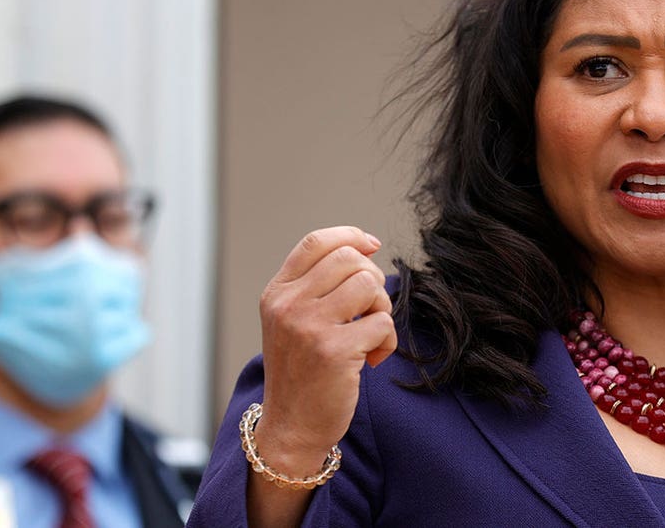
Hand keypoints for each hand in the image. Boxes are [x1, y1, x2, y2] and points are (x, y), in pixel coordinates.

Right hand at [254, 226, 396, 473]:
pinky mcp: (334, 351)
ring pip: (369, 285)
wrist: (291, 428)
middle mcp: (288, 305)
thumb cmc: (301, 372)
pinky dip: (387, 341)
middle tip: (369, 311)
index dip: (351, 236)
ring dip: (382, 309)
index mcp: (277, 293)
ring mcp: (309, 327)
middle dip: (372, 280)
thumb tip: (366, 248)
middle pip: (350, 259)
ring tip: (371, 333)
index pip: (316, 242)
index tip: (372, 246)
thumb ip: (317, 285)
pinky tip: (372, 360)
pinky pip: (382, 323)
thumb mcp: (292, 321)